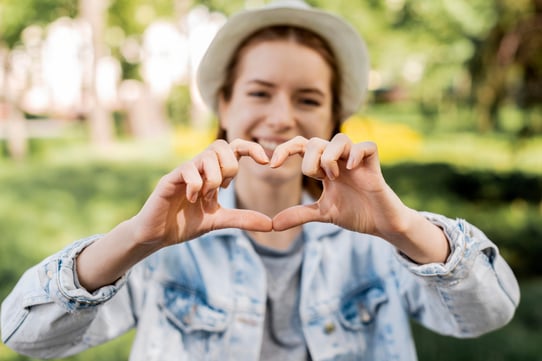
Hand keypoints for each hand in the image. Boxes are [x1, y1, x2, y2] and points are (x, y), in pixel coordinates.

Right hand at [131, 139, 272, 248]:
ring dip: (213, 178)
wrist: (157, 236)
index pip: (233, 148)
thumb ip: (242, 219)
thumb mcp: (218, 221)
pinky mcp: (169, 180)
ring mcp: (183, 171)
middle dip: (230, 167)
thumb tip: (270, 224)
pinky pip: (188, 170)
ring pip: (206, 156)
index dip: (251, 148)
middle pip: (221, 145)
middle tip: (223, 189)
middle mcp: (198, 167)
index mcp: (211, 173)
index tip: (266, 161)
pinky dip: (196, 185)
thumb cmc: (184, 223)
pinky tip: (193, 199)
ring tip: (205, 198)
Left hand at [270, 134, 411, 238]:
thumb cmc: (355, 213)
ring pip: (340, 138)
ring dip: (330, 156)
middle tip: (317, 178)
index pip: (301, 146)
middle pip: (315, 141)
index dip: (285, 149)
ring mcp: (357, 161)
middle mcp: (339, 160)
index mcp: (325, 167)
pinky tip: (351, 169)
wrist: (381, 224)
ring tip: (334, 176)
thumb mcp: (322, 213)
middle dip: (309, 159)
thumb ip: (299, 214)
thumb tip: (273, 224)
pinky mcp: (374, 166)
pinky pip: (367, 146)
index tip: (272, 165)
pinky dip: (356, 154)